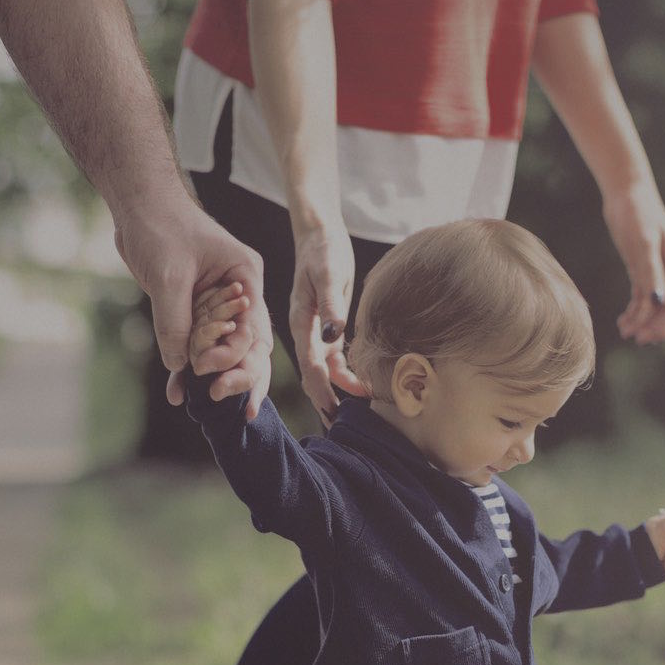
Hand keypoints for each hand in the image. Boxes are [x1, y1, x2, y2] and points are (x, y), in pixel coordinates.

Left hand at [113, 191, 271, 419]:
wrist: (138, 207)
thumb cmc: (162, 227)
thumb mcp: (170, 276)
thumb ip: (176, 321)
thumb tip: (180, 366)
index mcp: (246, 279)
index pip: (252, 329)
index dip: (235, 355)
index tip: (207, 369)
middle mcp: (237, 295)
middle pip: (247, 345)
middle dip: (238, 375)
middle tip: (221, 398)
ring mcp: (216, 305)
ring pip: (221, 350)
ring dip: (210, 377)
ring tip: (197, 404)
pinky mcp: (193, 311)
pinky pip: (193, 345)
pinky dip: (184, 367)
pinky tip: (176, 392)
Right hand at [288, 215, 368, 423]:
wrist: (320, 235)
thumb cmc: (323, 251)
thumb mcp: (327, 274)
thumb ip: (331, 306)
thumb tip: (334, 336)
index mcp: (301, 323)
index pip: (310, 365)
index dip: (321, 390)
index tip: (333, 411)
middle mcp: (307, 333)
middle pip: (314, 375)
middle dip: (326, 401)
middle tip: (341, 428)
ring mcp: (317, 333)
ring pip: (325, 371)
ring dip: (339, 392)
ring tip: (358, 414)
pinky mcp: (329, 328)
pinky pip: (335, 360)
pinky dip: (346, 376)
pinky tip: (362, 388)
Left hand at [602, 182, 664, 345]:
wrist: (625, 191)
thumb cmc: (637, 212)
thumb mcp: (643, 242)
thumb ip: (651, 273)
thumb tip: (659, 304)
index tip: (652, 336)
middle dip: (655, 326)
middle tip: (636, 339)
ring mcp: (657, 271)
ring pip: (654, 306)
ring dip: (642, 322)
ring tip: (624, 332)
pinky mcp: (641, 269)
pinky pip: (642, 298)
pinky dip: (634, 312)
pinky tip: (622, 321)